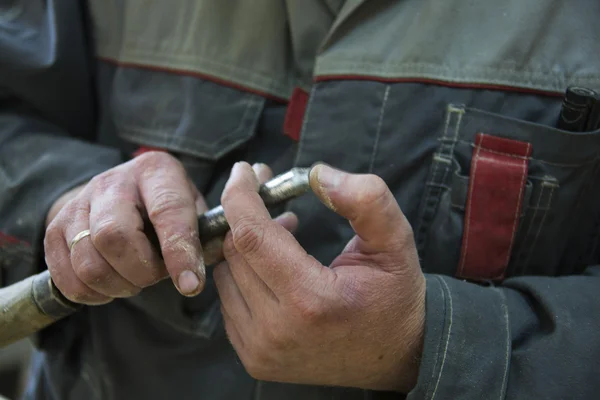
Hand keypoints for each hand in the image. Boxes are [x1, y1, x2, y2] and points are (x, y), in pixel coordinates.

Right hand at [44, 152, 207, 304]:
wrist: (123, 192)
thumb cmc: (168, 207)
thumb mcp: (194, 209)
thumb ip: (203, 237)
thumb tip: (196, 277)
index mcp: (156, 171)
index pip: (167, 212)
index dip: (179, 252)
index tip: (191, 285)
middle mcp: (113, 181)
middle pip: (114, 235)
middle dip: (141, 271)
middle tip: (156, 276)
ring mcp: (79, 203)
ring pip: (88, 262)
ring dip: (117, 286)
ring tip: (135, 280)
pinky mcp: (55, 228)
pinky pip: (66, 277)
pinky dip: (92, 293)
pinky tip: (111, 285)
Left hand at [214, 162, 425, 392]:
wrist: (396, 355)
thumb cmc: (394, 295)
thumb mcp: (396, 241)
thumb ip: (366, 200)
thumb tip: (318, 175)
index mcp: (311, 300)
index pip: (251, 237)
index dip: (240, 197)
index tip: (244, 172)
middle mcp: (277, 330)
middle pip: (234, 252)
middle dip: (246, 215)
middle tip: (273, 200)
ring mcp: (261, 349)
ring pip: (224, 276)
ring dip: (245, 247)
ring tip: (281, 237)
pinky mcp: (254, 359)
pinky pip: (228, 302)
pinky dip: (243, 276)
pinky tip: (272, 269)